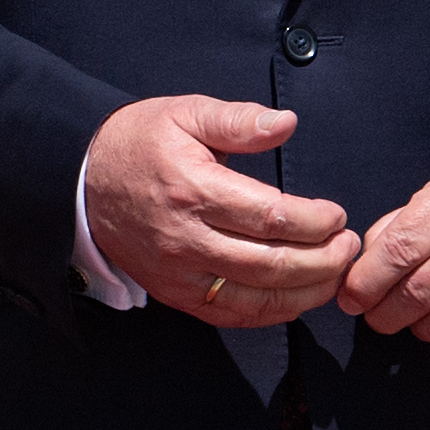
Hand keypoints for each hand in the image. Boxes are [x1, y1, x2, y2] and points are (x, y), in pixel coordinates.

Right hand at [83, 95, 362, 329]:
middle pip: (272, 264)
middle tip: (348, 245)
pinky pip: (230, 315)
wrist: (81, 181)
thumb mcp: (183, 114)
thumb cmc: (136, 144)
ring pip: (256, 297)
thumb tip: (287, 124)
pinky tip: (296, 299)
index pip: (271, 218)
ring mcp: (178, 272)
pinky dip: (270, 313)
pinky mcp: (173, 293)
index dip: (316, 222)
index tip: (336, 215)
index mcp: (192, 189)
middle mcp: (186, 238)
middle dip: (324, 260)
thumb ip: (238, 121)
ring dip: (306, 292)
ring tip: (334, 273)